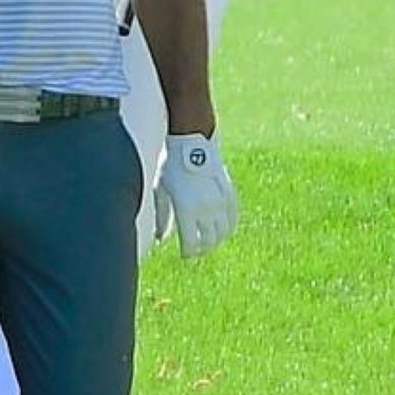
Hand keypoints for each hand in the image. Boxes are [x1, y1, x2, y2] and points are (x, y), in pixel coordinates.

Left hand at [158, 133, 239, 256]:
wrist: (191, 140)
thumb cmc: (170, 165)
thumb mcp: (160, 190)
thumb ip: (161, 216)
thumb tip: (160, 238)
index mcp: (186, 208)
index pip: (192, 242)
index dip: (189, 252)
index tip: (186, 254)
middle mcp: (205, 207)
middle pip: (209, 240)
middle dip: (203, 249)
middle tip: (197, 250)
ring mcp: (220, 200)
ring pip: (223, 231)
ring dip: (216, 240)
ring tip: (209, 243)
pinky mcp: (229, 192)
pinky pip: (233, 217)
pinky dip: (229, 227)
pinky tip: (224, 231)